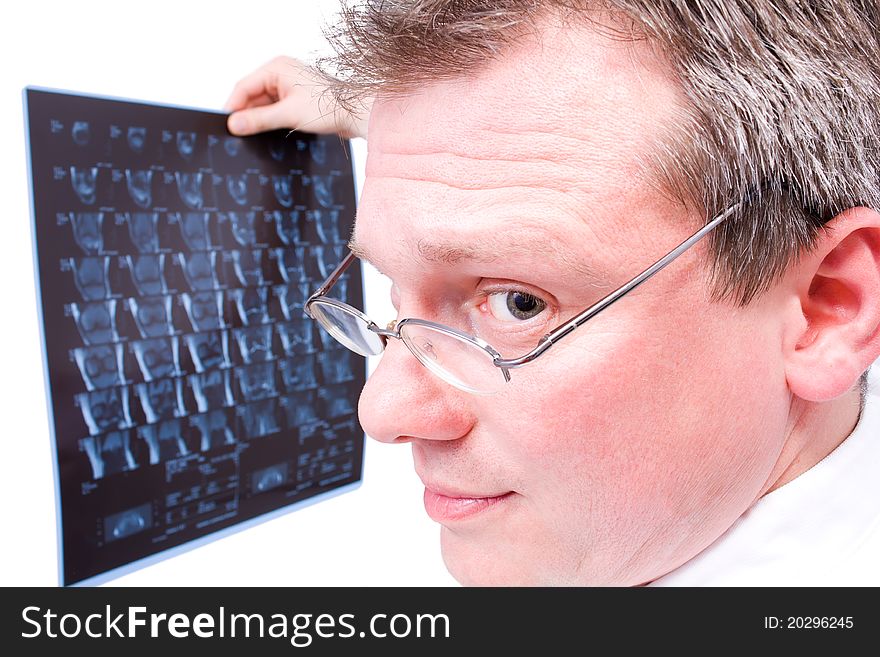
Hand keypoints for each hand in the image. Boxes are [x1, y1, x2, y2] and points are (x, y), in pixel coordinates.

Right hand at [224, 56, 370, 138]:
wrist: (356, 114)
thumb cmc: (330, 107)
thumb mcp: (289, 115)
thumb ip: (260, 120)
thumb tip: (235, 124)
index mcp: (277, 68)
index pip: (244, 87)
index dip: (233, 107)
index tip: (226, 126)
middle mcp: (281, 74)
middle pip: (252, 96)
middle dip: (246, 115)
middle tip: (238, 136)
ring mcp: (289, 87)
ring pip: (263, 105)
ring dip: (260, 120)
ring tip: (255, 137)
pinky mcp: (296, 100)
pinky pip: (275, 110)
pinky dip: (271, 122)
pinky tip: (269, 134)